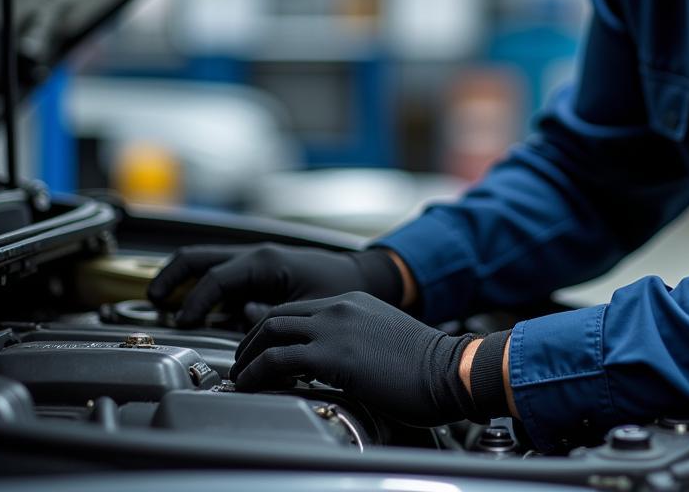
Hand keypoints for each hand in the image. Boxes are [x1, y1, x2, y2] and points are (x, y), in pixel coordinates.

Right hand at [147, 243, 402, 327]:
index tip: (183, 324)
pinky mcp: (260, 272)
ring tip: (165, 305)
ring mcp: (256, 261)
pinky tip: (199, 312)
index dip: (194, 303)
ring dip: (184, 281)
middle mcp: (256, 254)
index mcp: (265, 260)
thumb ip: (271, 320)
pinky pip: (222, 276)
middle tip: (152, 300)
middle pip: (199, 257)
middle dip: (171, 276)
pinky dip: (203, 288)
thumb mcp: (307, 308)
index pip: (215, 279)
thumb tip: (241, 329)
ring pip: (206, 263)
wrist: (367, 277)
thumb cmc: (341, 289)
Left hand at [229, 291, 478, 425]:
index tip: (259, 352)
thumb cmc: (424, 366)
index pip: (296, 309)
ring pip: (270, 331)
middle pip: (276, 315)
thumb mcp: (381, 340)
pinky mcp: (332, 354)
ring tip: (239, 377)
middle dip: (251, 341)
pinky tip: (250, 386)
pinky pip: (277, 360)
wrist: (449, 369)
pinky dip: (256, 373)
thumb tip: (329, 365)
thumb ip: (353, 341)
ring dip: (247, 357)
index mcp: (352, 301)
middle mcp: (339, 306)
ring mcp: (334, 327)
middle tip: (241, 364)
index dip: (270, 330)